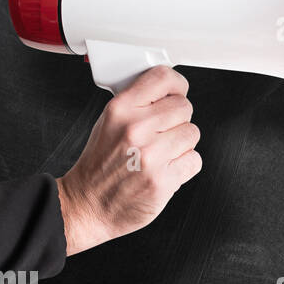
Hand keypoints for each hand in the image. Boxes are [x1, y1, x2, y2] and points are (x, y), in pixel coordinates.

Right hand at [57, 66, 201, 255]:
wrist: (88, 205)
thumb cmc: (99, 166)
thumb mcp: (108, 123)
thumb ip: (137, 103)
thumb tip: (167, 90)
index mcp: (120, 110)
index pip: (162, 78)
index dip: (176, 85)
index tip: (177, 92)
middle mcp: (135, 129)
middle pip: (184, 107)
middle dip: (177, 120)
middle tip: (162, 133)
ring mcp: (151, 155)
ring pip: (192, 133)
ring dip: (181, 144)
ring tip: (160, 153)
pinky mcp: (163, 179)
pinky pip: (194, 159)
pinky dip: (184, 165)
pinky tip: (164, 169)